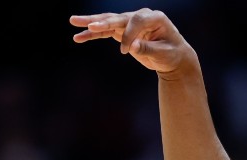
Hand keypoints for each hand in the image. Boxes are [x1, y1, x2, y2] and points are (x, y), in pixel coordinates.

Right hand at [69, 9, 196, 75]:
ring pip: (108, 21)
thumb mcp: (164, 54)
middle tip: (89, 25)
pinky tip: (78, 37)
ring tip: (73, 21)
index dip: (129, 35)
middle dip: (103, 22)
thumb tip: (132, 46)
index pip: (137, 21)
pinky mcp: (122, 31)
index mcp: (155, 18)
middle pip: (119, 17)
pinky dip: (92, 35)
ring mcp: (130, 22)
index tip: (126, 51)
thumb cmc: (172, 54)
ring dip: (91, 23)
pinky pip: (105, 32)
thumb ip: (148, 49)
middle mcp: (141, 16)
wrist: (173, 57)